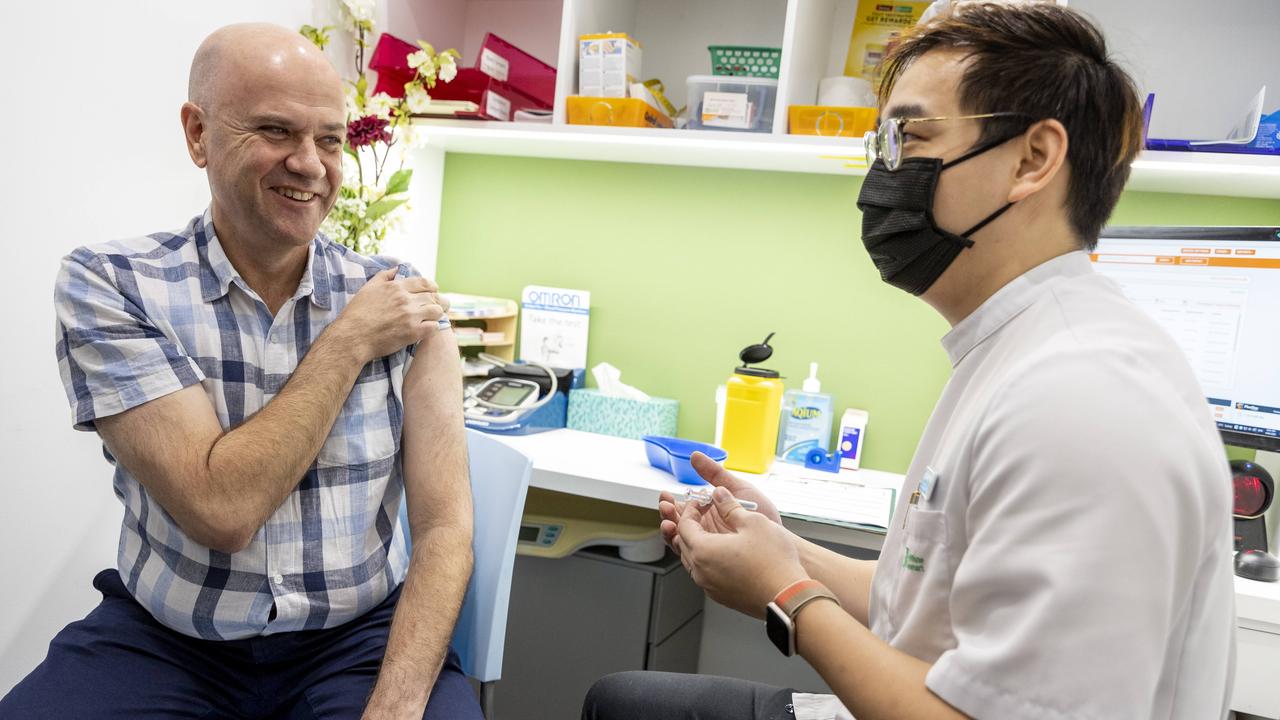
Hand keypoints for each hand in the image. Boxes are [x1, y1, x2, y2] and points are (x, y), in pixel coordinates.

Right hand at [330, 268, 447, 361]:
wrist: (352, 337)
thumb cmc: (357, 313)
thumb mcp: (368, 288)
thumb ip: (384, 276)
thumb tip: (397, 268)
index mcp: (396, 287)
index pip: (424, 283)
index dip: (432, 287)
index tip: (434, 291)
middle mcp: (406, 300)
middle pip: (433, 297)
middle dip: (436, 302)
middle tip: (435, 308)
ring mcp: (410, 316)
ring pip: (437, 311)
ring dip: (436, 314)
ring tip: (431, 318)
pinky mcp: (413, 332)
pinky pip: (434, 327)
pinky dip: (433, 328)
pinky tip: (426, 330)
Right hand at [659, 452, 780, 555]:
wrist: (778, 537)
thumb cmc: (762, 512)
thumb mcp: (737, 487)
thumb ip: (714, 473)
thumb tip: (695, 455)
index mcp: (710, 510)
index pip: (684, 506)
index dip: (672, 501)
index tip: (666, 495)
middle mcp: (706, 526)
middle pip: (679, 522)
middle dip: (669, 514)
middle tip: (665, 507)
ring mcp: (709, 542)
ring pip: (682, 538)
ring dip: (671, 530)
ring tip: (669, 523)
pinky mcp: (713, 556)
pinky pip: (692, 553)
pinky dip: (682, 546)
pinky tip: (679, 539)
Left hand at [674, 486, 807, 618]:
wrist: (787, 596)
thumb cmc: (773, 561)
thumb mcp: (753, 522)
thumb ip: (730, 506)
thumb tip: (719, 494)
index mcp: (703, 550)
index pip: (684, 525)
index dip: (690, 510)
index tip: (700, 502)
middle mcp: (701, 571)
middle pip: (684, 544)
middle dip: (690, 526)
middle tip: (703, 514)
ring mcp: (710, 586)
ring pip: (693, 561)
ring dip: (698, 544)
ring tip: (713, 532)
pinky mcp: (721, 596)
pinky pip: (705, 575)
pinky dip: (708, 561)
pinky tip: (724, 553)